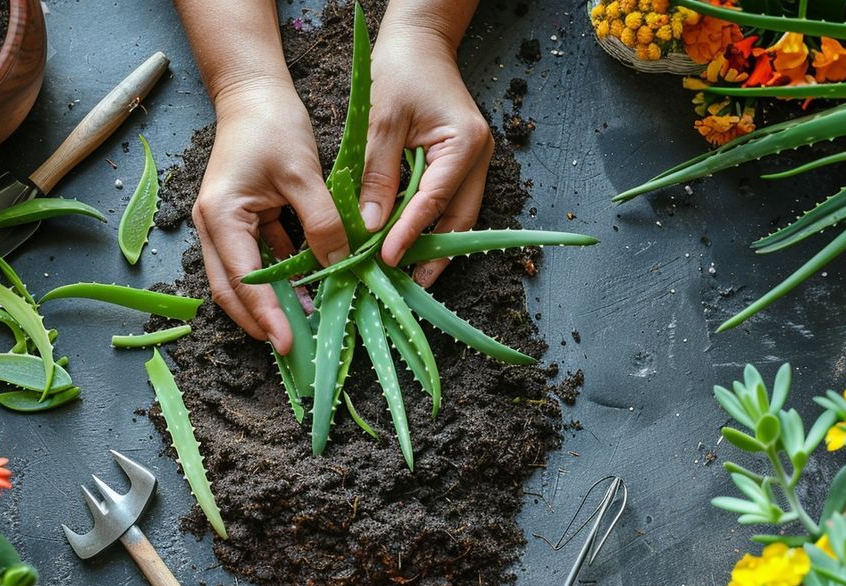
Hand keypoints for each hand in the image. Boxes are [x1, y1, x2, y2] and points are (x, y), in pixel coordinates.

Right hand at [192, 79, 349, 352]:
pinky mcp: (245, 221)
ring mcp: (227, 226)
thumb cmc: (272, 125)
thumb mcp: (302, 173)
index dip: (267, 314)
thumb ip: (321, 222)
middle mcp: (215, 227)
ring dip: (271, 304)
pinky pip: (260, 260)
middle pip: (232, 291)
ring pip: (245, 279)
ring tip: (306, 328)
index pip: (243, 279)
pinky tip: (309, 292)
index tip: (289, 343)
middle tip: (294, 349)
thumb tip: (339, 267)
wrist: (254, 91)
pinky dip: (280, 279)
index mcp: (222, 216)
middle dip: (261, 322)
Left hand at [360, 23, 492, 286]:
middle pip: (459, 220)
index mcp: (464, 143)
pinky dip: (429, 227)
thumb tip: (367, 226)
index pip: (435, 201)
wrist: (419, 42)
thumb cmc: (400, 69)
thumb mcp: (380, 121)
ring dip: (433, 246)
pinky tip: (407, 244)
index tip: (386, 258)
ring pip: (457, 218)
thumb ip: (375, 175)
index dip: (411, 233)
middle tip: (405, 284)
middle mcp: (478, 158)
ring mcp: (473, 163)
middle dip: (434, 255)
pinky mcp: (459, 165)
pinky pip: (448, 205)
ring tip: (405, 274)